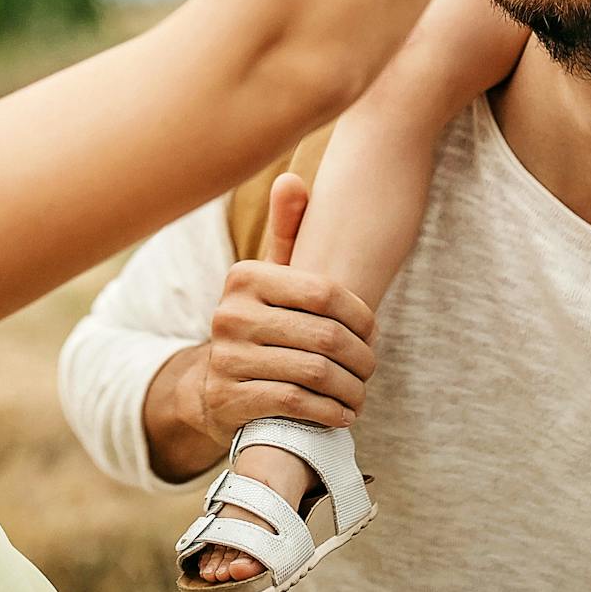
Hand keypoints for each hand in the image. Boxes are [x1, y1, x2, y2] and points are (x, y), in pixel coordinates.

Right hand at [182, 174, 378, 447]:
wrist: (217, 386)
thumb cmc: (263, 323)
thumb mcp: (273, 277)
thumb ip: (289, 229)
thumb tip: (292, 178)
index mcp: (245, 277)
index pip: (325, 291)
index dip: (361, 315)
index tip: (373, 331)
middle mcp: (229, 314)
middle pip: (324, 336)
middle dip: (360, 357)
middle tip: (371, 367)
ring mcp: (226, 358)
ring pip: (313, 373)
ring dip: (350, 388)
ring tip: (361, 391)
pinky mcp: (228, 399)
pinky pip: (294, 405)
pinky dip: (329, 412)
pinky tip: (343, 413)